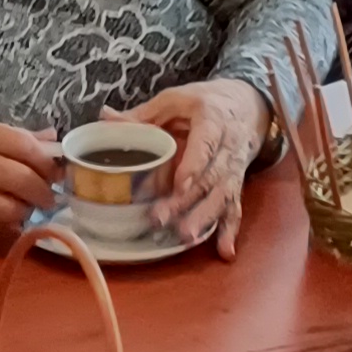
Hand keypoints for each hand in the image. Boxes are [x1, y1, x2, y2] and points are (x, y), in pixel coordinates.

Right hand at [0, 110, 61, 245]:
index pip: (26, 147)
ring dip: (28, 209)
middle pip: (27, 180)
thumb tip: (47, 138)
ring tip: (28, 207)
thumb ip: (5, 133)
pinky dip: (7, 224)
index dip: (47, 160)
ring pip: (15, 207)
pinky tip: (7, 218)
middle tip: (50, 194)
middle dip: (46, 190)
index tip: (55, 167)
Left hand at [115, 80, 271, 253]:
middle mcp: (227, 145)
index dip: (194, 163)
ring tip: (187, 237)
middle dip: (187, 200)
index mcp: (212, 118)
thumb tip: (105, 118)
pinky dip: (230, 229)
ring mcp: (234, 167)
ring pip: (222, 194)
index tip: (180, 184)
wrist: (246, 105)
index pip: (206, 141)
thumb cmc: (204, 102)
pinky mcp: (236, 183)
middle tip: (162, 218)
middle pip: (210, 175)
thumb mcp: (174, 100)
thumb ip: (141, 114)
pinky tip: (224, 250)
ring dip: (205, 217)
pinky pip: (235, 207)